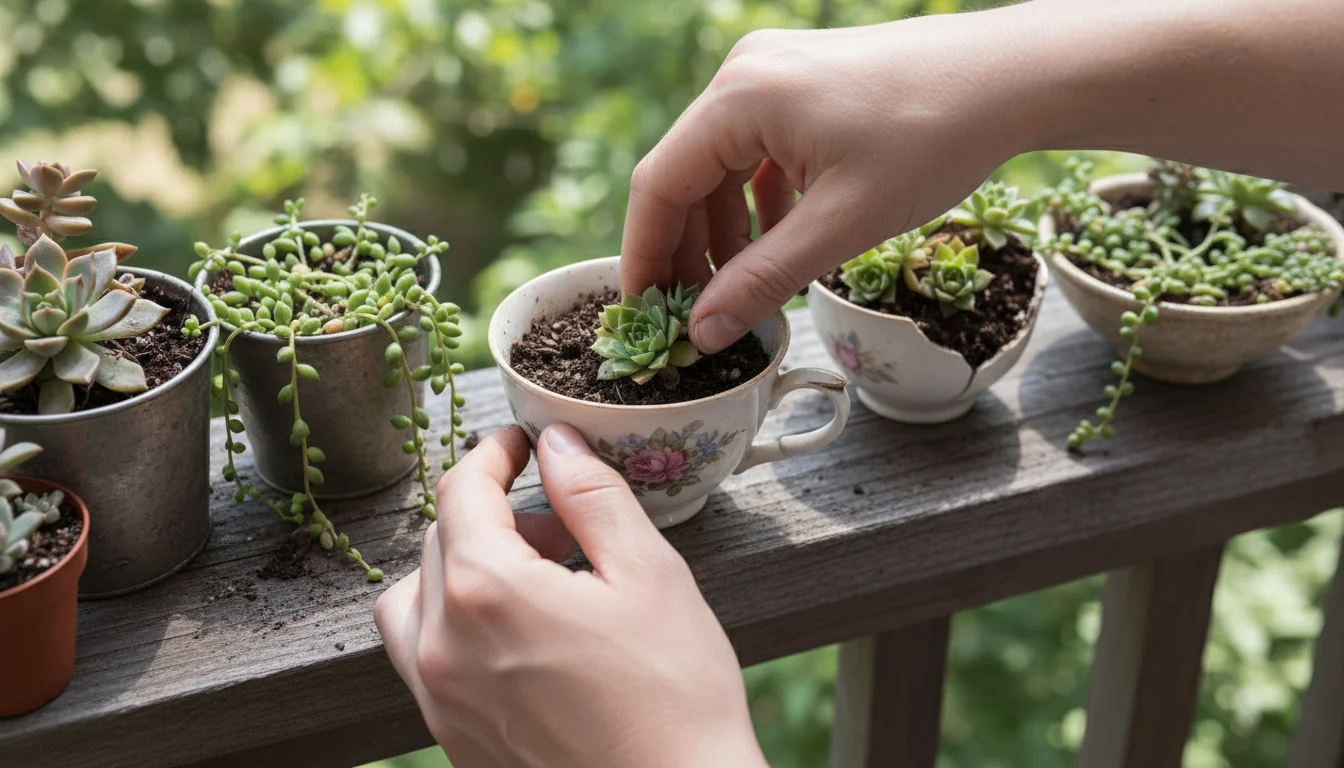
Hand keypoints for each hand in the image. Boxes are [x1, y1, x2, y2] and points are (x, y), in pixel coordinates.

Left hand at [375, 425, 765, 767]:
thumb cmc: (674, 697)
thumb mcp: (648, 573)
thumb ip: (591, 495)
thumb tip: (555, 443)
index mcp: (486, 592)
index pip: (463, 491)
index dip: (495, 453)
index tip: (522, 443)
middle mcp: (442, 646)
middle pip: (439, 541)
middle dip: (494, 514)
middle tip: (560, 526)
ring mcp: (440, 700)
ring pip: (416, 600)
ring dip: (462, 570)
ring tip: (535, 584)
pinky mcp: (452, 739)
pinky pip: (425, 659)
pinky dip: (457, 625)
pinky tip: (527, 638)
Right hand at [620, 14, 1028, 352]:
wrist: (1013, 77)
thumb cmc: (933, 139)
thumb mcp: (842, 225)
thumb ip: (763, 281)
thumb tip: (704, 334)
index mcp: (739, 98)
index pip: (657, 185)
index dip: (645, 256)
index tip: (646, 314)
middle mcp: (743, 75)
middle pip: (686, 175)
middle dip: (690, 249)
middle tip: (699, 315)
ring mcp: (772, 73)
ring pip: (722, 166)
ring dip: (728, 230)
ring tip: (747, 288)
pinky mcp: (802, 82)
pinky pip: (757, 150)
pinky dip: (761, 202)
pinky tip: (785, 242)